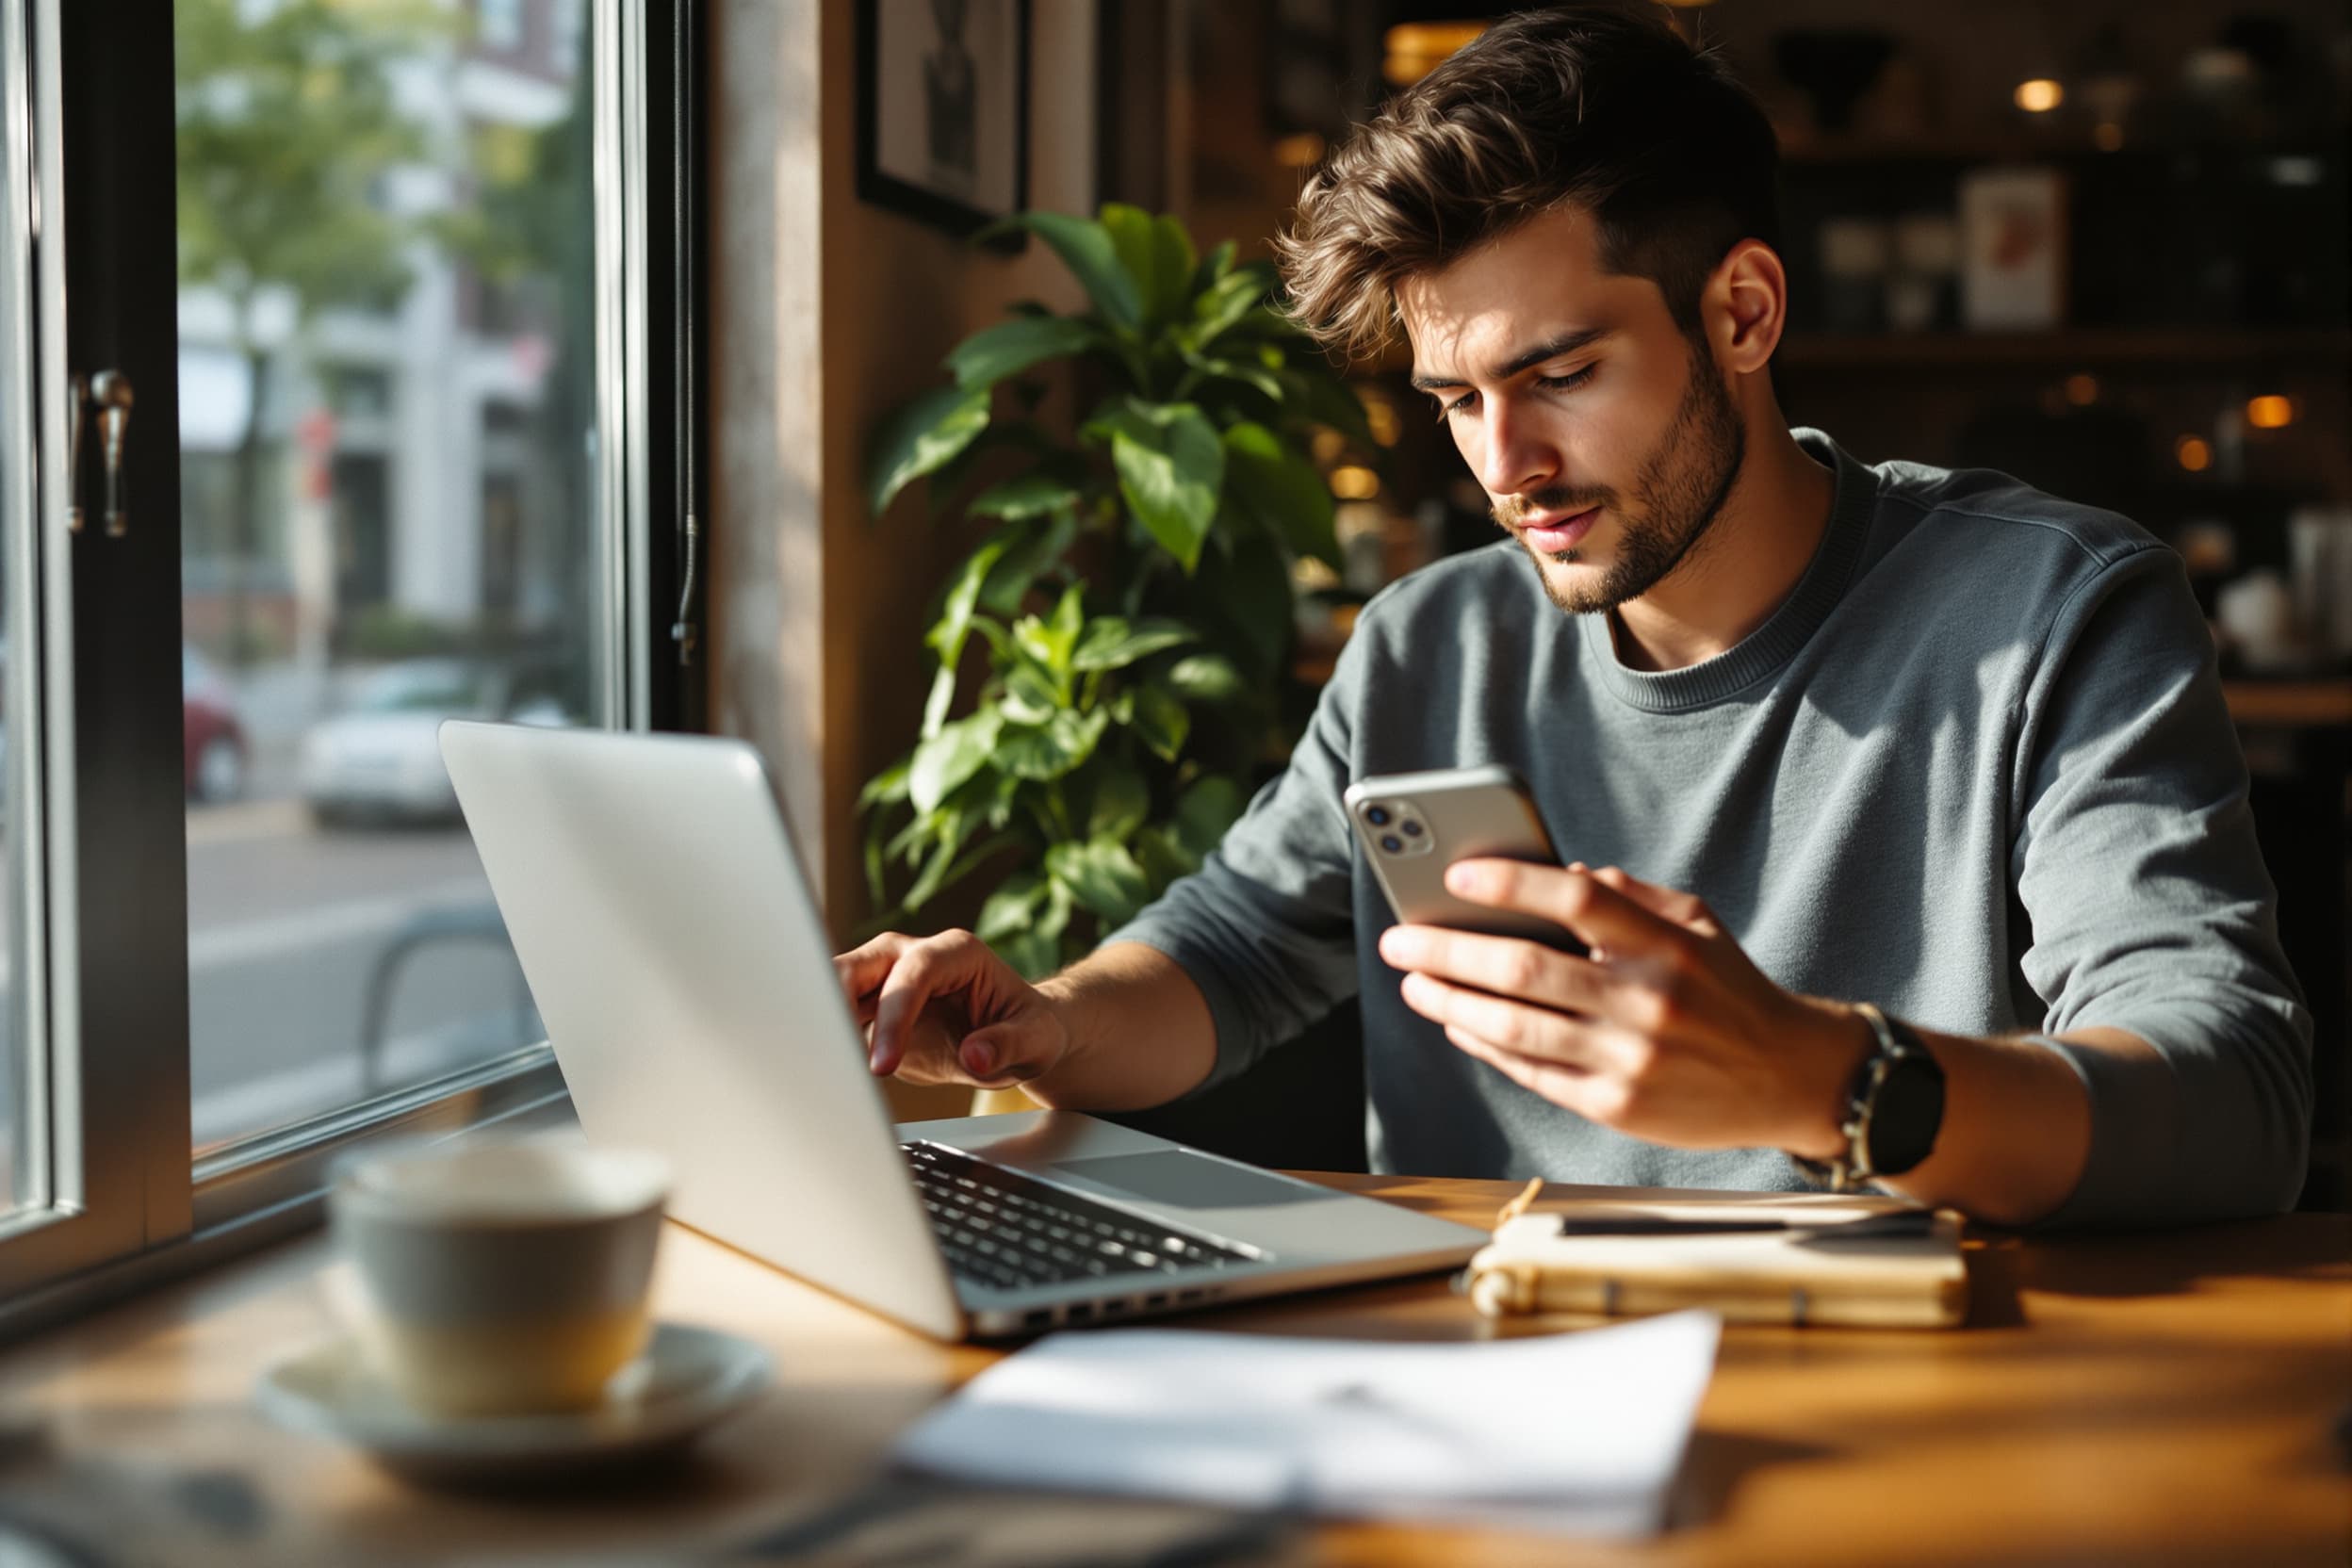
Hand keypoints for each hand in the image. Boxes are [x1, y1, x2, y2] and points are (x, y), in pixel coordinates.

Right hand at [834, 930, 1072, 1091]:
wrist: (1019, 1036)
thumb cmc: (1029, 1029)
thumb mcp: (1037, 1040)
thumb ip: (1009, 1045)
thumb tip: (975, 1055)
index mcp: (956, 953)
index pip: (913, 973)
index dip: (894, 1014)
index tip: (883, 1064)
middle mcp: (914, 956)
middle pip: (859, 966)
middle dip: (833, 1002)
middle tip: (822, 1051)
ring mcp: (887, 980)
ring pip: (835, 988)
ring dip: (819, 1023)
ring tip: (807, 1063)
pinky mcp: (872, 1008)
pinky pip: (837, 1019)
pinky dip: (825, 1041)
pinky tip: (816, 1070)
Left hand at [1375, 861, 1868, 1155]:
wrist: (1790, 1077)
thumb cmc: (1730, 989)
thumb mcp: (1696, 923)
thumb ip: (1627, 894)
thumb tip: (1554, 870)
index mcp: (1666, 944)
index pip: (1574, 899)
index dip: (1510, 883)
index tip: (1455, 876)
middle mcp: (1645, 1000)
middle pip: (1524, 967)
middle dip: (1449, 951)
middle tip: (1401, 938)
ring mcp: (1628, 1058)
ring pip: (1514, 1026)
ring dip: (1451, 1001)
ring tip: (1414, 982)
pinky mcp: (1616, 1105)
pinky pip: (1531, 1071)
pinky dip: (1483, 1044)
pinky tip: (1456, 1022)